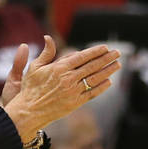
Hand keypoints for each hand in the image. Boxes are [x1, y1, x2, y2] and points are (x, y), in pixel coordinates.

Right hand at [3, 37, 120, 142]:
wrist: (29, 111)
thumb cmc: (31, 88)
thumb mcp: (35, 67)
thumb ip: (46, 52)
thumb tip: (48, 37)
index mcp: (59, 68)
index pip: (82, 56)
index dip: (95, 51)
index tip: (105, 47)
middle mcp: (68, 79)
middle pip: (92, 66)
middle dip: (106, 58)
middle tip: (117, 53)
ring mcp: (73, 91)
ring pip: (95, 79)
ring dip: (108, 71)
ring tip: (117, 65)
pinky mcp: (75, 103)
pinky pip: (92, 93)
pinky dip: (101, 87)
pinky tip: (108, 81)